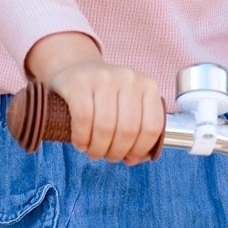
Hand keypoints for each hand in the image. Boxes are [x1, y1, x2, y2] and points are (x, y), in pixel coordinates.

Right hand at [25, 35, 163, 163]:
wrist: (75, 69)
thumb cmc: (105, 97)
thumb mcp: (128, 105)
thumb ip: (139, 129)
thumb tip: (136, 158)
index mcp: (148, 86)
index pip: (152, 127)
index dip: (140, 149)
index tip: (128, 158)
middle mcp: (128, 78)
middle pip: (128, 130)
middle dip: (116, 152)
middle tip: (107, 157)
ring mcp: (104, 78)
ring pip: (105, 126)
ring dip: (98, 148)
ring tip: (92, 152)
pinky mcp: (79, 82)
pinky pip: (83, 118)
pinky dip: (82, 138)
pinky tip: (80, 143)